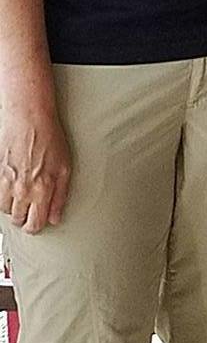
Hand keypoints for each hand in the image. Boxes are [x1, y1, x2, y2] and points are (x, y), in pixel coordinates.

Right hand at [0, 98, 70, 231]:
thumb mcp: (65, 167)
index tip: (40, 220)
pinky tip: (11, 186)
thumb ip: (60, 197)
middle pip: (18, 220)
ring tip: (22, 194)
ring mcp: (6, 182)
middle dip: (26, 217)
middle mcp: (21, 190)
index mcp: (41, 190)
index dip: (37, 225)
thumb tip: (56, 218)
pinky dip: (3, 195)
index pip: (35, 225)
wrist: (28, 116)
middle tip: (32, 206)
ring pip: (5, 210)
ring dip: (13, 206)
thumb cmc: (49, 137)